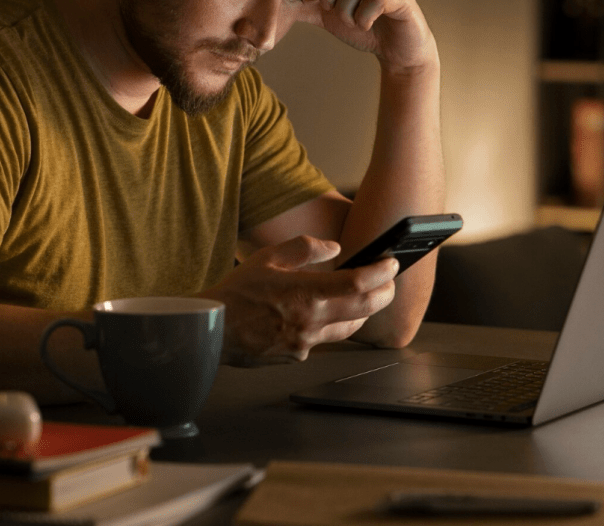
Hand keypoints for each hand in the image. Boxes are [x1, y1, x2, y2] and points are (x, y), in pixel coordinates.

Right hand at [198, 235, 397, 365]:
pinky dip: (332, 324)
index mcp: (304, 293)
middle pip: (365, 309)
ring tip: (365, 296)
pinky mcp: (299, 356)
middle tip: (389, 281)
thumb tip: (334, 248)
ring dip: (363, 311)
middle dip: (384, 293)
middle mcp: (310, 321)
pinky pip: (325, 340)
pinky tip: (325, 313)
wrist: (212, 329)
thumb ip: (305, 248)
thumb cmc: (236, 292)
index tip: (391, 264)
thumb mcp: (268, 257)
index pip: (358, 284)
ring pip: (350, 328)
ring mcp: (306, 343)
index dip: (381, 272)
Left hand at [300, 0, 437, 75]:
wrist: (396, 51)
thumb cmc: (366, 29)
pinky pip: (375, 0)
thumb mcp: (331, 18)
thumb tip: (280, 2)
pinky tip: (366, 24)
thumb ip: (309, 7)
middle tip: (330, 8)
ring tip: (352, 22)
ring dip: (347, 10)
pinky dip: (363, 18)